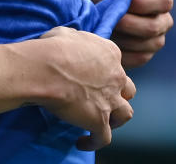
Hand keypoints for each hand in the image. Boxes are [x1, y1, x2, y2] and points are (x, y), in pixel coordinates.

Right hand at [37, 26, 135, 150]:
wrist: (47, 68)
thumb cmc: (53, 48)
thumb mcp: (66, 33)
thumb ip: (76, 39)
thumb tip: (70, 41)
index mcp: (110, 53)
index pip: (116, 64)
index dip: (106, 72)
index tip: (93, 77)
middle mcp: (116, 76)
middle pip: (128, 89)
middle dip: (118, 94)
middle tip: (103, 98)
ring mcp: (110, 100)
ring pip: (125, 114)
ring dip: (116, 118)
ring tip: (103, 122)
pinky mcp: (99, 120)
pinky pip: (103, 138)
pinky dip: (94, 142)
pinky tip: (82, 142)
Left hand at [82, 0, 173, 67]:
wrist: (83, 20)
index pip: (165, 1)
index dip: (146, 3)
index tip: (127, 2)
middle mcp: (163, 21)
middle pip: (155, 26)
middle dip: (129, 23)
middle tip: (110, 19)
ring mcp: (155, 41)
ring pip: (146, 43)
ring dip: (122, 36)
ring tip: (107, 29)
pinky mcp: (144, 56)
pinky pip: (137, 57)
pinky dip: (121, 49)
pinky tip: (109, 41)